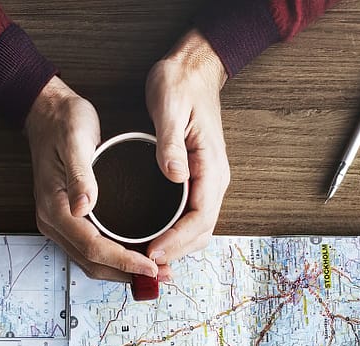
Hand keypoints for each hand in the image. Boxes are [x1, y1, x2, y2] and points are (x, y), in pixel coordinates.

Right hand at [25, 76, 159, 283]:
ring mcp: (59, 223)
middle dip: (127, 273)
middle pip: (92, 262)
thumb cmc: (63, 122)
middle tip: (162, 274)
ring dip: (122, 270)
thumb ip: (80, 175)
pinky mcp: (68, 219)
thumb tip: (84, 206)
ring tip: (155, 271)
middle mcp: (54, 222)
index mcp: (55, 207)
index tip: (151, 265)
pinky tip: (136, 255)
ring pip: (91, 261)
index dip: (124, 260)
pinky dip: (114, 258)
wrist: (46, 113)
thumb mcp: (75, 140)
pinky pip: (91, 249)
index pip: (92, 246)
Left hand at [143, 30, 230, 265]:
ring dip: (176, 248)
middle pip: (201, 232)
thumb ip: (171, 143)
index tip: (153, 252)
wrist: (194, 68)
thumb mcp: (170, 107)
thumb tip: (174, 176)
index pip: (200, 217)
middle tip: (144, 265)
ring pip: (197, 228)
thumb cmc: (181, 83)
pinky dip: (175, 234)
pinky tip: (154, 239)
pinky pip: (190, 216)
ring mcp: (207, 181)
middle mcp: (214, 179)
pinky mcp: (197, 179)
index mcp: (211, 166)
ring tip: (147, 259)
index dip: (177, 240)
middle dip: (176, 252)